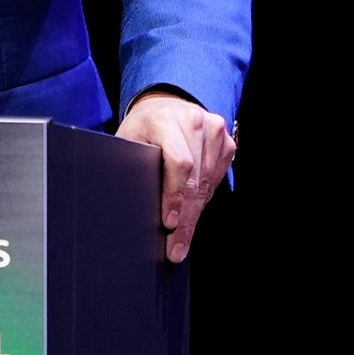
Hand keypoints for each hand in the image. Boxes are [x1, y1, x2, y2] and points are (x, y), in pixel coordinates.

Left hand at [116, 90, 236, 263]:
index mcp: (164, 119)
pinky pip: (217, 179)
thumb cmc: (142, 129)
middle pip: (195, 180)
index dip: (174, 196)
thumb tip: (126, 207)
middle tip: (176, 247)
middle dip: (185, 218)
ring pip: (208, 183)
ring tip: (182, 240)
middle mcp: (193, 120)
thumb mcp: (129, 141)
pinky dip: (204, 200)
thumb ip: (130, 164)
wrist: (165, 106)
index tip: (168, 223)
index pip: (179, 163)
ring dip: (195, 214)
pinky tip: (191, 214)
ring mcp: (214, 129)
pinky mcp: (227, 141)